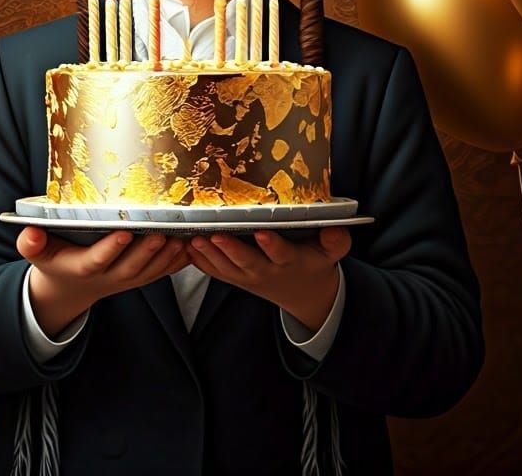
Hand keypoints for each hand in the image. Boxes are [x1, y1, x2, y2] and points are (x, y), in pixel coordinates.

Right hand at [17, 226, 187, 337]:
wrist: (70, 288)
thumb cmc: (53, 261)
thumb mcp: (37, 253)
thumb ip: (30, 243)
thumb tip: (29, 232)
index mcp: (82, 267)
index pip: (96, 260)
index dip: (109, 249)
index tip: (122, 233)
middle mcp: (107, 277)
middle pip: (130, 267)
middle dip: (146, 251)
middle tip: (162, 234)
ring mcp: (126, 279)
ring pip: (149, 272)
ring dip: (166, 257)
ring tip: (181, 238)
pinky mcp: (140, 277)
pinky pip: (161, 273)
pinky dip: (177, 262)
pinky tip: (192, 245)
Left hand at [187, 226, 350, 330]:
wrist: (304, 294)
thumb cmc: (315, 263)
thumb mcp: (331, 254)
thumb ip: (336, 241)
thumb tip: (335, 228)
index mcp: (291, 262)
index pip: (282, 254)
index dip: (272, 245)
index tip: (262, 232)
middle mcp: (267, 271)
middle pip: (247, 263)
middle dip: (231, 250)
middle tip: (216, 236)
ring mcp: (248, 277)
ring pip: (226, 269)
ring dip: (209, 255)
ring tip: (194, 239)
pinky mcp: (235, 279)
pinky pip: (215, 273)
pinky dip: (200, 262)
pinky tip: (186, 247)